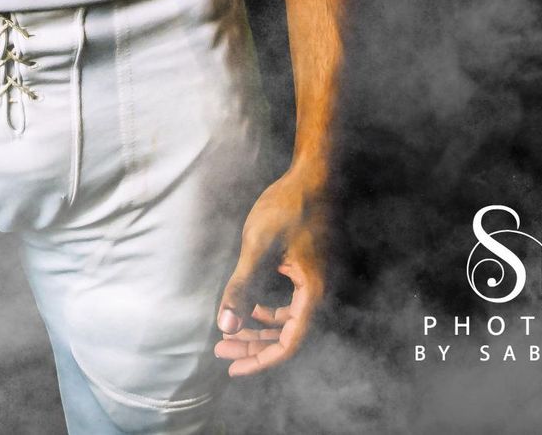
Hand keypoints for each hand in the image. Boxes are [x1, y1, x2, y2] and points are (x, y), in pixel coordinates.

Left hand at [212, 168, 327, 377]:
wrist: (313, 175)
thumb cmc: (288, 207)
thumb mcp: (258, 246)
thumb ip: (243, 287)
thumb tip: (226, 326)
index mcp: (312, 294)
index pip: (288, 344)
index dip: (260, 360)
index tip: (232, 367)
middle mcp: (319, 294)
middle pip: (287, 336)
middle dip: (253, 346)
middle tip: (222, 350)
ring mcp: (316, 282)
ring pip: (288, 321)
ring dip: (260, 329)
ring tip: (231, 332)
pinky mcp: (309, 270)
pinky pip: (291, 304)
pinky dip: (269, 311)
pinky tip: (251, 307)